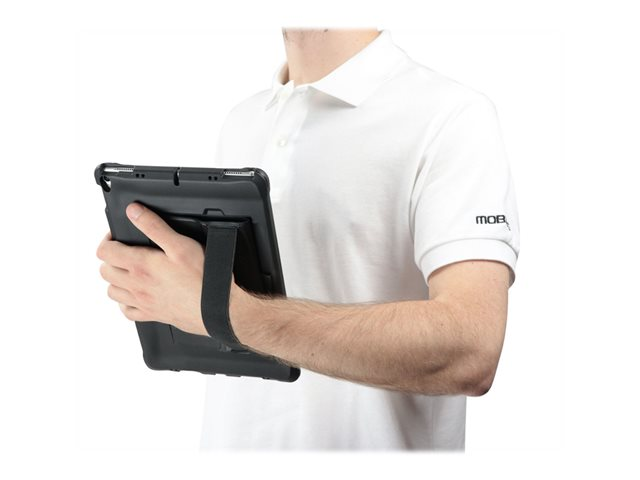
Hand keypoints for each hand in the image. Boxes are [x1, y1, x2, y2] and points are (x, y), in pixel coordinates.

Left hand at [96, 202, 210, 335]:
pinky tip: (135, 294)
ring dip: (115, 279)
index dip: (108, 240)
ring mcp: (142, 302)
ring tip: (129, 271)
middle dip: (111, 258)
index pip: (105, 251)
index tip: (117, 236)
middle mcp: (137, 285)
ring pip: (112, 291)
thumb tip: (134, 212)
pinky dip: (125, 302)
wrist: (214, 305)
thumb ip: (153, 226)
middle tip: (124, 251)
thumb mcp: (180, 244)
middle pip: (105, 271)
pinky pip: (126, 311)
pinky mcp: (151, 315)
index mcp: (141, 265)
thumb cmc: (202, 277)